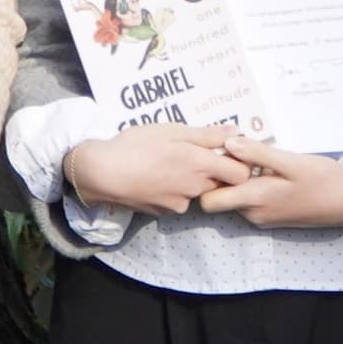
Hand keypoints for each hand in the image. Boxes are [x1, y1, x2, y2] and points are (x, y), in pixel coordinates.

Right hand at [64, 123, 258, 214]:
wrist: (101, 173)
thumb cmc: (136, 145)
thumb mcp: (172, 130)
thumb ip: (207, 135)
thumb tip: (236, 133)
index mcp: (200, 165)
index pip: (241, 174)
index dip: (238, 163)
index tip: (227, 153)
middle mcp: (195, 188)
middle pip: (219, 183)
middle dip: (213, 170)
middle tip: (192, 153)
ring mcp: (180, 203)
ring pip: (197, 191)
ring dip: (191, 180)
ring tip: (168, 163)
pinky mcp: (165, 212)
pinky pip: (179, 200)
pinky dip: (173, 190)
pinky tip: (155, 177)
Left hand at [198, 138, 342, 229]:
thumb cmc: (323, 180)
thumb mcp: (292, 162)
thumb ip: (258, 154)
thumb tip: (227, 143)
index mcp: (254, 200)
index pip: (208, 201)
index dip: (206, 178)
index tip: (215, 154)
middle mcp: (253, 213)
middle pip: (217, 198)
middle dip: (218, 176)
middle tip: (230, 149)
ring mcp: (261, 216)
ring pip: (233, 197)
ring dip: (236, 177)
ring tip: (249, 153)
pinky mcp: (270, 214)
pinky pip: (248, 200)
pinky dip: (248, 184)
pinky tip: (263, 167)